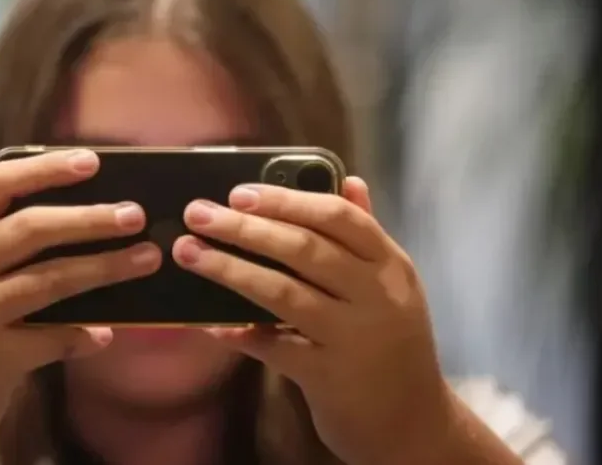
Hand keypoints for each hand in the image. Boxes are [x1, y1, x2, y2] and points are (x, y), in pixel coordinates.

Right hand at [0, 150, 161, 462]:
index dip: (43, 169)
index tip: (92, 161)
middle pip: (28, 229)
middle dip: (88, 218)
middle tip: (135, 214)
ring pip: (48, 280)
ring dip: (104, 269)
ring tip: (147, 258)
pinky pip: (52, 339)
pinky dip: (82, 336)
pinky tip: (107, 334)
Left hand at [173, 178, 450, 464]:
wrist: (411, 423)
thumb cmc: (393, 343)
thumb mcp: (392, 286)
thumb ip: (366, 234)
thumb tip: (348, 179)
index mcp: (390, 265)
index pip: (338, 217)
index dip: (286, 199)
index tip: (239, 191)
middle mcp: (376, 297)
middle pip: (304, 249)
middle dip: (245, 228)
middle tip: (197, 214)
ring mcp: (352, 338)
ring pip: (283, 293)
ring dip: (230, 269)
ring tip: (189, 252)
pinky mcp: (328, 378)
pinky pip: (273, 348)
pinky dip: (239, 333)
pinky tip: (209, 322)